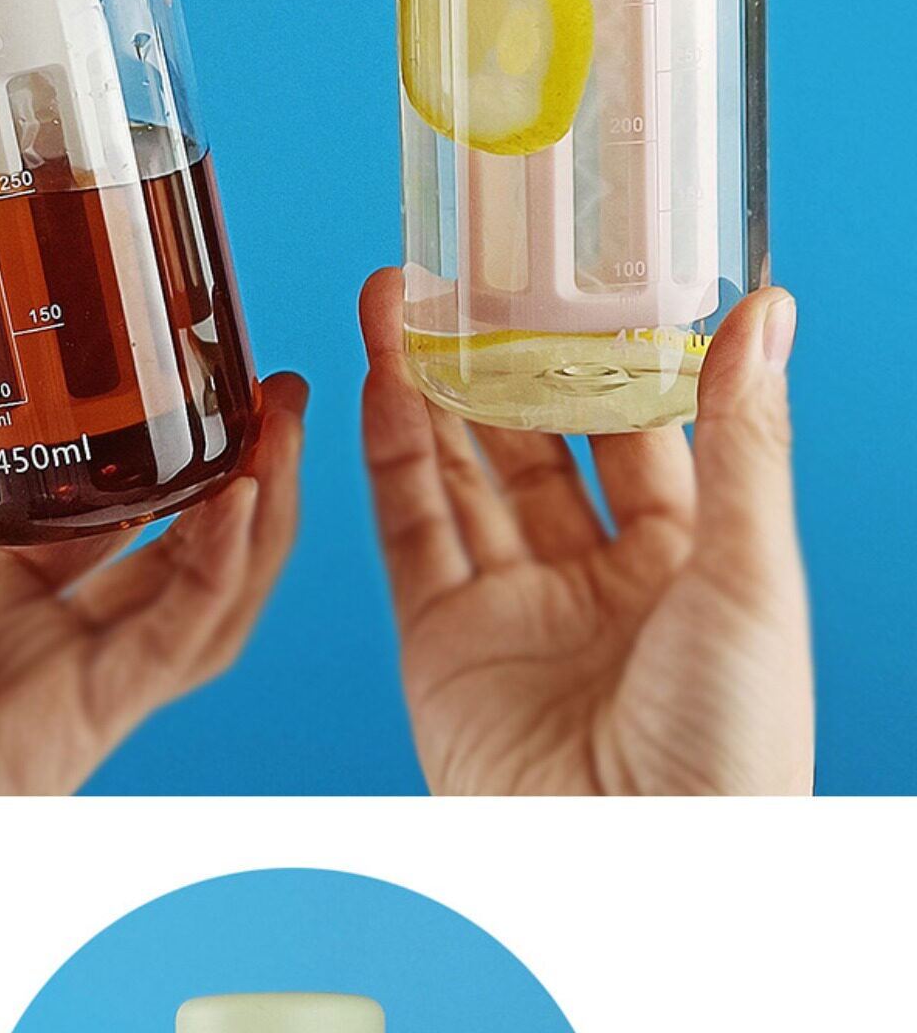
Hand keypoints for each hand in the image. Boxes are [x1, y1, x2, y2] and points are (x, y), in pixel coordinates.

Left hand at [0, 329, 305, 794]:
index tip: (209, 382)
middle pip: (187, 552)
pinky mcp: (84, 722)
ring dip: (256, 518)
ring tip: (282, 434)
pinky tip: (238, 505)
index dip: (172, 452)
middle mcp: (53, 636)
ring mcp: (75, 681)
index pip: (117, 512)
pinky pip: (168, 644)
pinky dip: (213, 576)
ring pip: (205, 598)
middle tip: (281, 398)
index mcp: (0, 592)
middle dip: (246, 476)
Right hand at [360, 271, 812, 795]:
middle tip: (468, 269)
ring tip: (404, 296)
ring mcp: (514, 606)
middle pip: (534, 440)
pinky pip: (411, 528)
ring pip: (460, 470)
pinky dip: (391, 450)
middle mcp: (595, 578)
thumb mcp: (752, 574)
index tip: (571, 271)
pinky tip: (382, 378)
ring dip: (430, 383)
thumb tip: (768, 311)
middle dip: (500, 356)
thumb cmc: (733, 752)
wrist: (639, 881)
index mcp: (685, 562)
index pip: (635, 429)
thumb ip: (744, 438)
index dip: (599, 350)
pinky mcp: (443, 641)